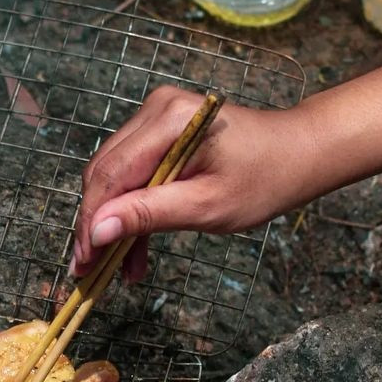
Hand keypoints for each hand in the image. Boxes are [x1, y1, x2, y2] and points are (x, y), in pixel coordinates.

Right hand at [72, 86, 314, 281]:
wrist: (298, 152)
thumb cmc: (265, 179)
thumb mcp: (208, 207)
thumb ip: (149, 216)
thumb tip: (97, 232)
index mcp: (170, 121)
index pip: (110, 175)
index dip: (91, 221)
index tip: (83, 262)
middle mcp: (156, 110)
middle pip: (105, 173)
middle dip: (98, 225)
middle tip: (93, 271)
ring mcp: (156, 116)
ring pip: (114, 176)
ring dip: (115, 222)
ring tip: (120, 268)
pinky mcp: (159, 129)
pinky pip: (132, 171)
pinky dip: (131, 208)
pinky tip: (134, 247)